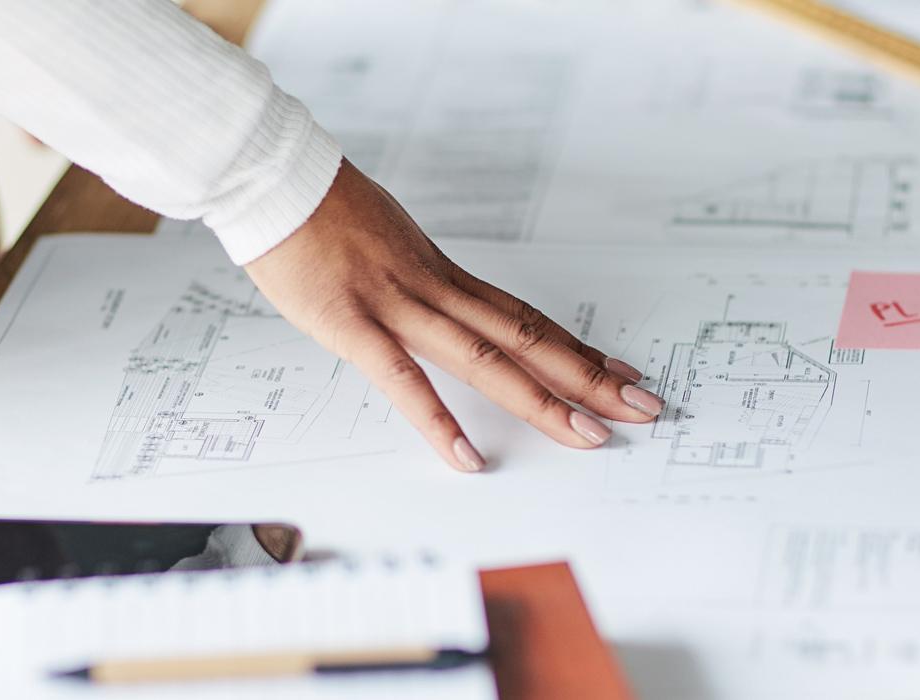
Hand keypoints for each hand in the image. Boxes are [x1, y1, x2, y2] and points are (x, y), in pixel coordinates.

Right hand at [244, 161, 663, 472]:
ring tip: (590, 435)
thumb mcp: (383, 245)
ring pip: (488, 359)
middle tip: (644, 408)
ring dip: (543, 400)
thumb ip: (410, 282)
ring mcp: (401, 306)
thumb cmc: (317, 212)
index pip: (526, 319)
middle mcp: (438, 290)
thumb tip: (428, 306)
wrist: (275, 175)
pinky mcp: (355, 324)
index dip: (578, 349)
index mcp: (443, 276)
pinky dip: (437, 420)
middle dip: (591, 378)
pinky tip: (466, 456)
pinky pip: (403, 380)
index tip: (622, 372)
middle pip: (528, 339)